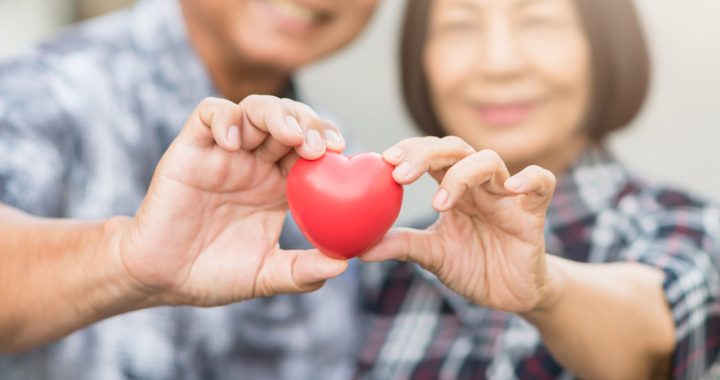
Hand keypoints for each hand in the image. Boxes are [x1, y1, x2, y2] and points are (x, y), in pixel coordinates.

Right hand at [116, 95, 348, 306]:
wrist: (163, 278)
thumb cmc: (214, 275)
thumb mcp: (266, 275)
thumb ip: (303, 271)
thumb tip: (344, 264)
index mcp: (278, 185)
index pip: (310, 147)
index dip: (327, 140)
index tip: (341, 151)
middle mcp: (254, 162)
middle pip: (289, 120)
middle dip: (308, 123)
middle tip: (319, 146)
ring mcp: (224, 153)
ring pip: (254, 109)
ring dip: (276, 114)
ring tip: (289, 135)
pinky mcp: (191, 148)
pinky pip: (208, 115)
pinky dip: (224, 118)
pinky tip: (233, 141)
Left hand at [361, 136, 557, 312]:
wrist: (510, 295)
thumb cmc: (473, 266)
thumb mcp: (432, 255)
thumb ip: (400, 245)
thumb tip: (359, 248)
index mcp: (454, 188)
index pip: (431, 154)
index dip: (409, 150)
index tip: (384, 161)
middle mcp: (479, 185)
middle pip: (455, 148)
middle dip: (425, 154)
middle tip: (400, 174)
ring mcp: (507, 196)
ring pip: (489, 160)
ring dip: (461, 174)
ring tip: (440, 203)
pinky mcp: (533, 213)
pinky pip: (542, 182)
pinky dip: (530, 178)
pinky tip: (511, 187)